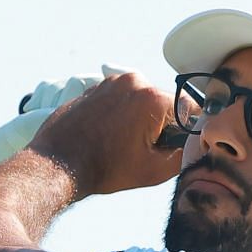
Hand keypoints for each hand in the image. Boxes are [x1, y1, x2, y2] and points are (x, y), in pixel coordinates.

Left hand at [27, 70, 181, 198]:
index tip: (170, 148)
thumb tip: (194, 143)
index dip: (184, 133)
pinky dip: (120, 116)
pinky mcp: (94, 87)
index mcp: (152, 98)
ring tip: (122, 144)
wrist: (58, 163)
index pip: (188, 110)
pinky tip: (108, 136)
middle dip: (160, 126)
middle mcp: (133, 81)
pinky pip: (119, 100)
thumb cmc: (105, 168)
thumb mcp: (155, 170)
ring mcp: (111, 82)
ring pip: (140, 101)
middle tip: (143, 150)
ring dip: (140, 120)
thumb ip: (184, 154)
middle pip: (163, 104)